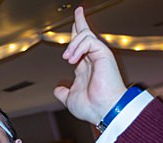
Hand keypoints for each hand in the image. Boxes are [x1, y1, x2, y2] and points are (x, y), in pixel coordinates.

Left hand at [53, 9, 126, 127]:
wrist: (105, 111)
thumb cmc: (93, 108)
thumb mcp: (71, 99)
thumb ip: (63, 93)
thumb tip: (58, 90)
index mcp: (86, 69)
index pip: (80, 47)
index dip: (74, 37)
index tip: (72, 30)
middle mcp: (93, 60)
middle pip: (85, 34)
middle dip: (80, 22)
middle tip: (78, 12)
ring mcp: (99, 55)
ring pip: (84, 35)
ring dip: (72, 45)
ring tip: (68, 58)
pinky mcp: (103, 52)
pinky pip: (88, 39)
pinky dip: (78, 47)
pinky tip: (73, 58)